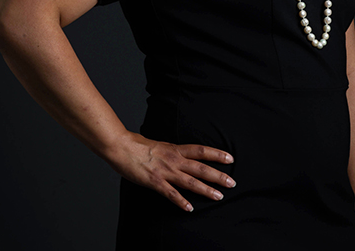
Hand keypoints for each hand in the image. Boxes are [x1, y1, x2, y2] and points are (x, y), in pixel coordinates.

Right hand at [107, 131, 235, 211]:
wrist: (122, 147)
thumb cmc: (139, 145)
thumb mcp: (162, 145)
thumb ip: (174, 152)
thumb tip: (184, 155)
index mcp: (176, 149)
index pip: (201, 150)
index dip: (216, 154)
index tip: (230, 158)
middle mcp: (174, 159)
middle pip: (201, 167)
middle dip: (218, 175)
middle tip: (232, 182)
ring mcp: (165, 171)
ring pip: (190, 181)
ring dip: (206, 190)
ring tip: (219, 197)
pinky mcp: (155, 181)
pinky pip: (170, 193)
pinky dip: (181, 201)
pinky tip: (190, 208)